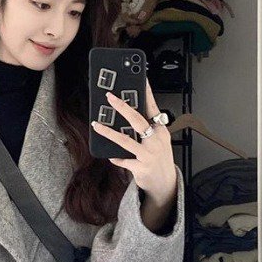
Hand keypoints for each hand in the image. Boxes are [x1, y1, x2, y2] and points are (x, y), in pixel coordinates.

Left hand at [91, 77, 176, 205]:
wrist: (165, 183)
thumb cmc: (159, 159)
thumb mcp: (158, 141)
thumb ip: (147, 128)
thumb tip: (129, 114)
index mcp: (160, 131)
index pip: (153, 107)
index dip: (147, 92)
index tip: (141, 78)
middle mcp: (156, 140)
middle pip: (138, 120)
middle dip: (123, 107)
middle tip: (110, 97)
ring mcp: (148, 154)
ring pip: (126, 140)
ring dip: (109, 132)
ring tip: (96, 125)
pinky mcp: (141, 167)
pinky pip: (124, 160)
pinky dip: (116, 158)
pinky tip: (111, 156)